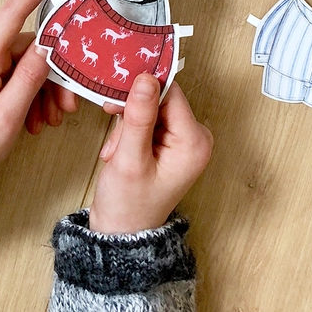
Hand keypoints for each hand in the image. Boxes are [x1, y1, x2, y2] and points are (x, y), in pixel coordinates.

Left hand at [0, 0, 77, 185]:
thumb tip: (49, 47)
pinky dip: (30, 91)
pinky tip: (34, 117)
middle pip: (30, 47)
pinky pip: (16, 71)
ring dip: (43, 89)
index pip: (13, 12)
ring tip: (48, 120)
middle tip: (67, 107)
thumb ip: (29, 79)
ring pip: (27, 61)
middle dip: (54, 75)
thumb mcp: (5, 119)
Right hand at [89, 75, 212, 234]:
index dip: (142, 92)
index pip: (171, 93)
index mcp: (194, 142)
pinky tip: (119, 151)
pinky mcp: (170, 142)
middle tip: (115, 139)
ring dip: (128, 125)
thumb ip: (139, 117)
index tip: (116, 100)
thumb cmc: (128, 205)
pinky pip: (149, 119)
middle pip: (161, 99)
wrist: (122, 232)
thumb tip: (146, 78)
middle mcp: (195, 138)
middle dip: (133, 113)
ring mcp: (183, 140)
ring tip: (116, 152)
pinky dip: (130, 131)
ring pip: (151, 108)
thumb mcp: (129, 159)